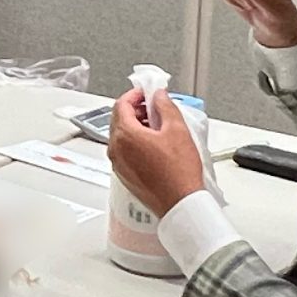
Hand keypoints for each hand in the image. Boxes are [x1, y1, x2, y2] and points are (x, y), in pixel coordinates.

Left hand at [105, 89, 207, 216]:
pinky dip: (135, 141)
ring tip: (158, 125)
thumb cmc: (179, 173)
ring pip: (121, 135)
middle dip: (135, 109)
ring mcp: (118, 163)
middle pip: (118, 119)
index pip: (121, 104)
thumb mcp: (177, 130)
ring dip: (136, 125)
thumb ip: (165, 106)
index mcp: (125, 135)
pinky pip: (124, 150)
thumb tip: (159, 96)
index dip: (135, 94)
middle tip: (154, 107)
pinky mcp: (124, 174)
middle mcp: (116, 149)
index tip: (146, 92)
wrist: (179, 203)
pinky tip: (154, 143)